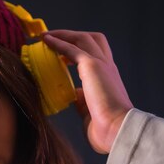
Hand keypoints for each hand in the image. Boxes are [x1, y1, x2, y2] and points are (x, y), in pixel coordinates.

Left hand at [42, 30, 132, 153]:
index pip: (96, 55)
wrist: (117, 128)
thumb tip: (75, 95)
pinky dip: (59, 42)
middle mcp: (107, 67)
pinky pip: (72, 48)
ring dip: (64, 35)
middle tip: (54, 38)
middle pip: (93, 40)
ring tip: (46, 36)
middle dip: (73, 36)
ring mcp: (101, 64)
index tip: (63, 54)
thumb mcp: (90, 110)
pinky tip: (46, 40)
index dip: (79, 51)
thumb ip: (83, 100)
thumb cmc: (106, 127)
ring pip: (83, 39)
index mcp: (108, 77)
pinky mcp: (92, 66)